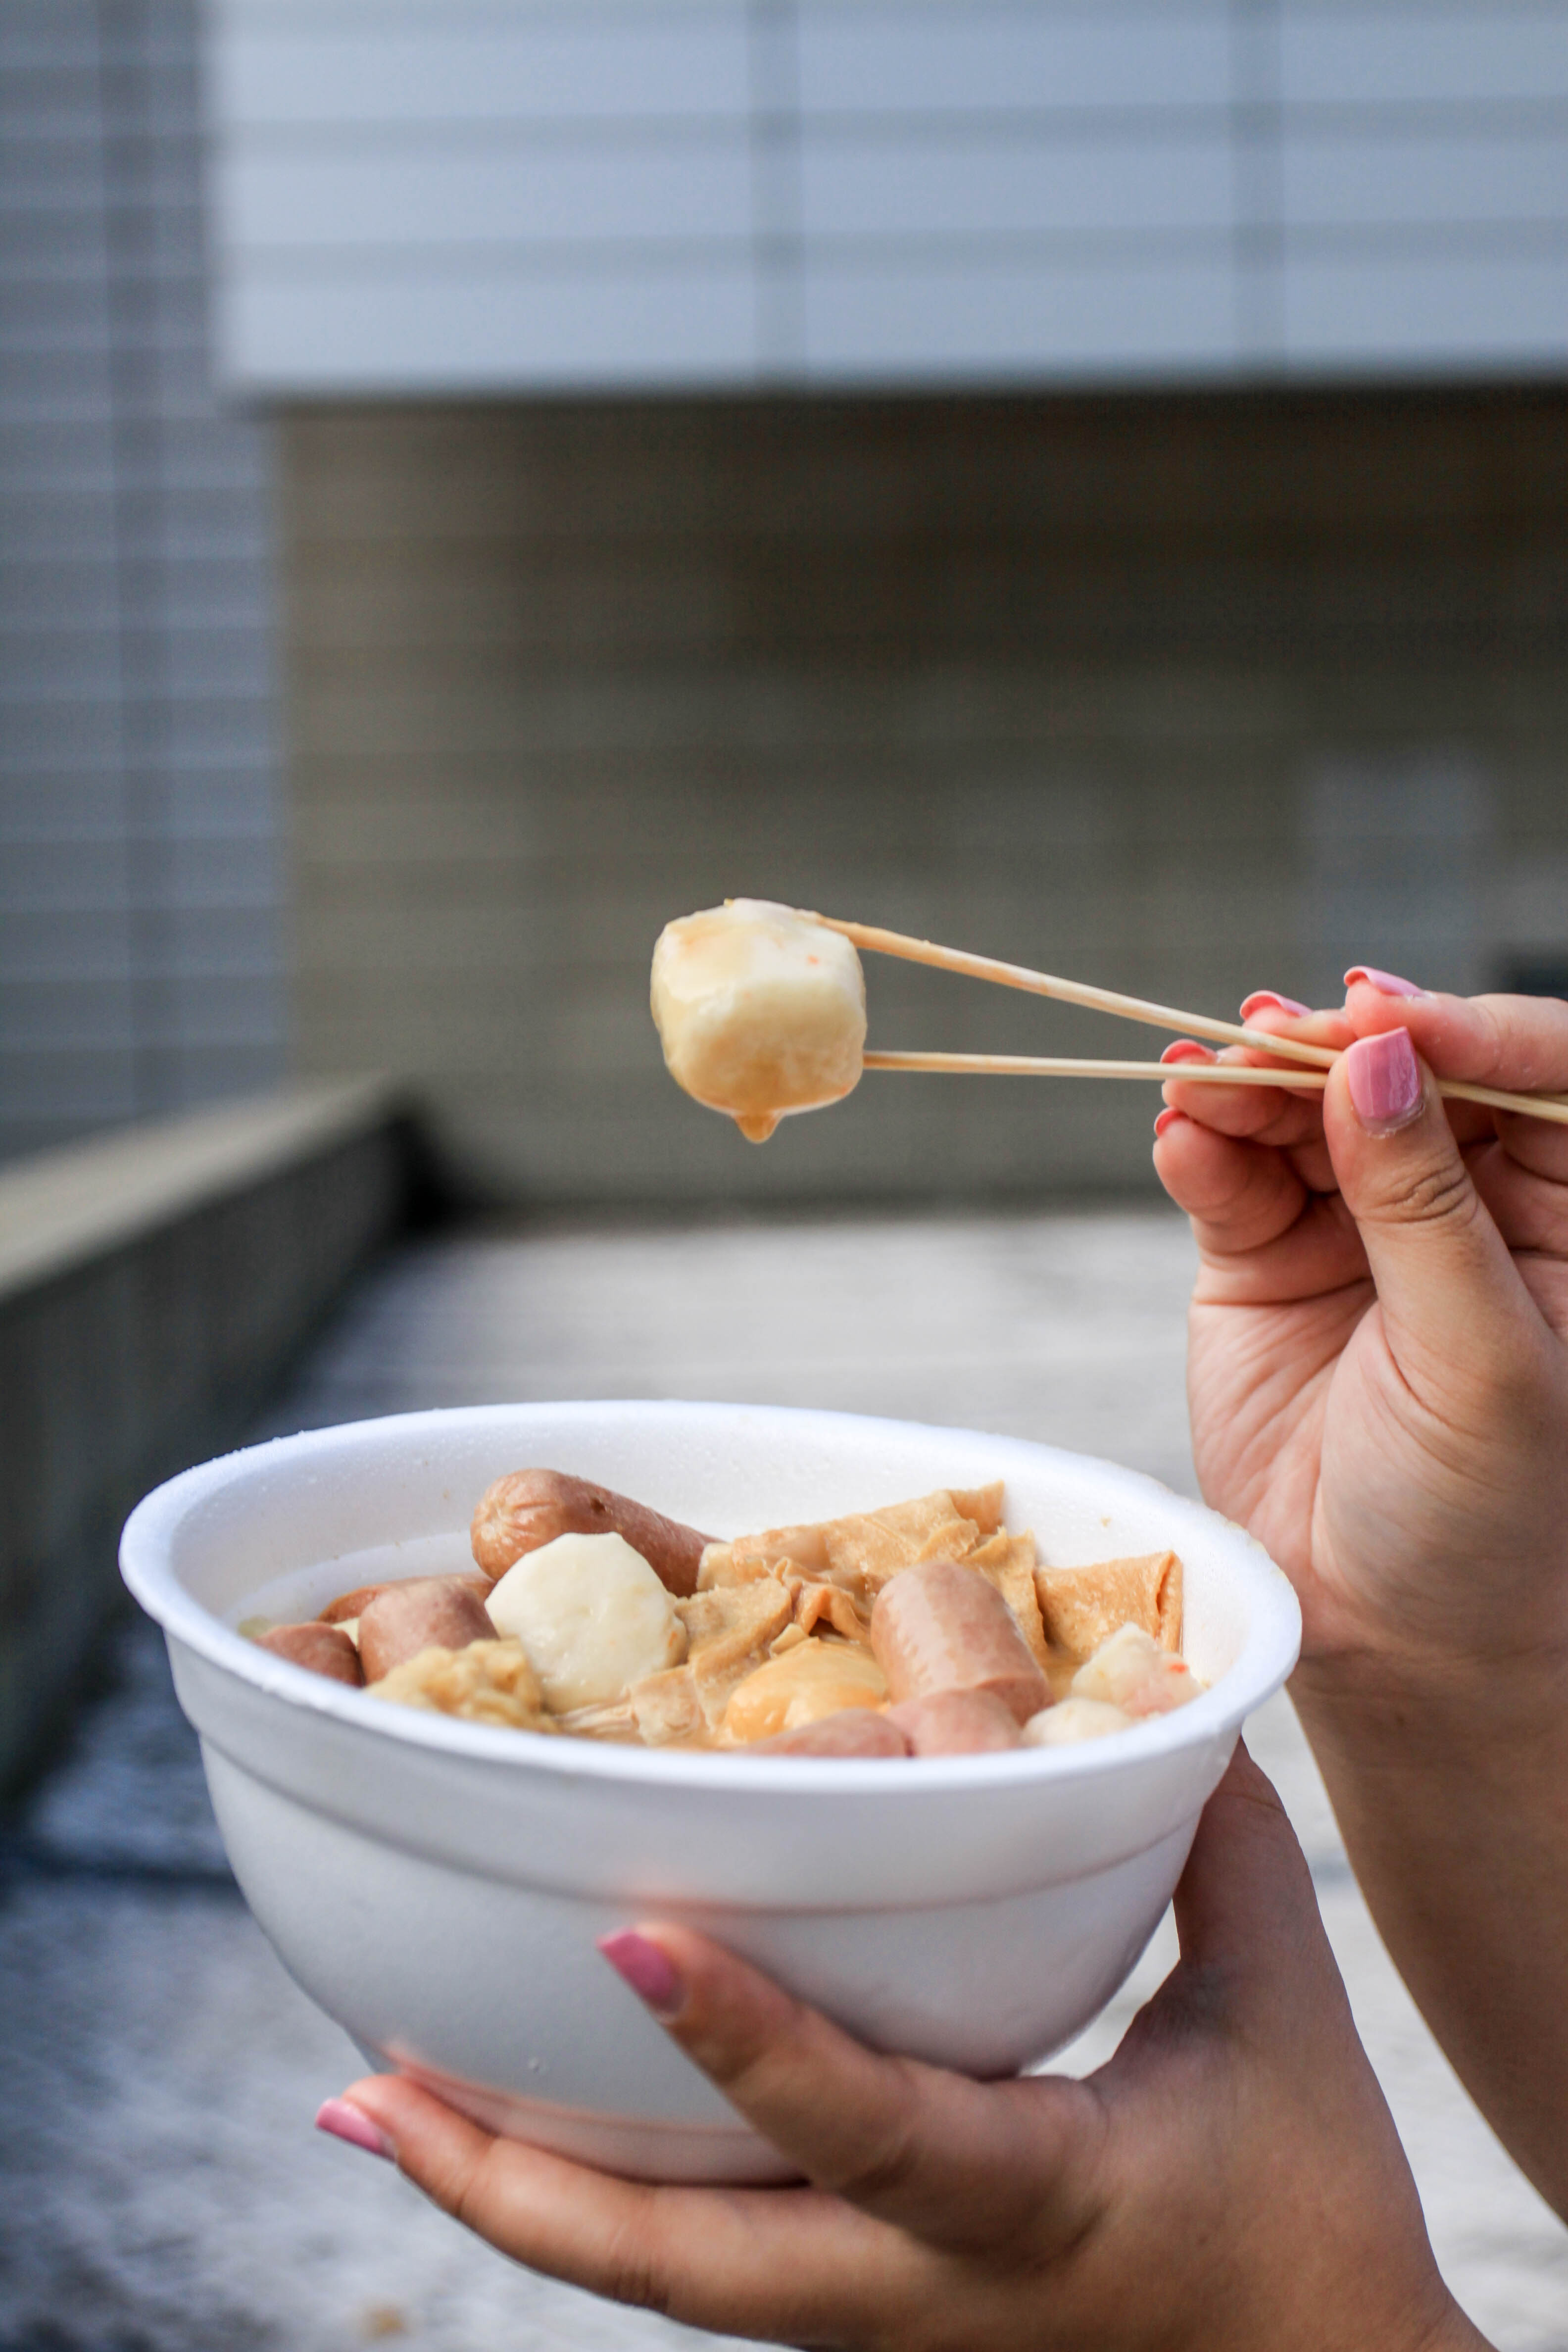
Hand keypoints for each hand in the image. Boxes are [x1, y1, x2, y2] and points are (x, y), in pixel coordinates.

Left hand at [320, 1751, 1481, 2351]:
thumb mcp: (1280, 2023)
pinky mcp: (860, 2317)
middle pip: (680, 2266)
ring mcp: (874, 2324)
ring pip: (661, 2278)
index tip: (629, 1941)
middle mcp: (917, 2288)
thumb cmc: (1308, 2211)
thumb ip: (1223, 1856)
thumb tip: (1173, 1707)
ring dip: (513, 2196)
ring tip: (379, 2107)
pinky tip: (512, 2133)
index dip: (748, 2043)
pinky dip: (587, 2203)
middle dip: (510, 2185)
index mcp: (1030, 2201)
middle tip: (367, 2091)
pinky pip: (700, 2261)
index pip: (869, 2129)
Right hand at [1154, 982, 1567, 1673]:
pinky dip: (1201, 1144)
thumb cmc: (1489, 1520)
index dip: (1465, 1029)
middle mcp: (1466, 1202)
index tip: (1384, 1019)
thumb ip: (1425, 1205)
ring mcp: (1356, 1225)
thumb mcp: (1481, 1359)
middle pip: (1402, 1073)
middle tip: (1273, 1036)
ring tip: (1206, 1079)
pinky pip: (1230, 1176)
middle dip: (1335, 1046)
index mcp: (1566, 1217)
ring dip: (1253, 1084)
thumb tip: (1379, 1055)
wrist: (1391, 1643)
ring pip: (1304, 1110)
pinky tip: (1183, 1128)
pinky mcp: (1262, 1262)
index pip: (1536, 1076)